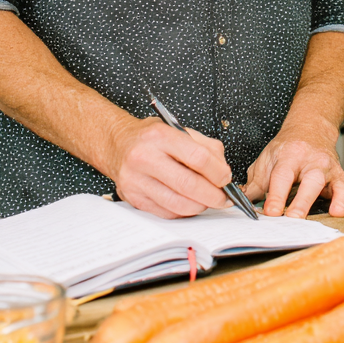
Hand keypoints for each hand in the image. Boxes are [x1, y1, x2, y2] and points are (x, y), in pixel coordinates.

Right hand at [110, 116, 233, 218]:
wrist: (117, 145)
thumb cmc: (152, 138)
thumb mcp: (179, 130)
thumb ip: (205, 147)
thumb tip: (223, 171)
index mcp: (160, 136)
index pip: (197, 157)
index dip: (217, 172)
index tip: (226, 178)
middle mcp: (144, 158)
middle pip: (188, 184)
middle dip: (212, 195)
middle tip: (223, 198)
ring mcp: (136, 180)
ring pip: (177, 204)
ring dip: (200, 206)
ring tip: (208, 201)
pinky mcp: (133, 198)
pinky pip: (166, 213)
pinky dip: (183, 212)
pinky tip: (190, 204)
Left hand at [246, 121, 343, 218]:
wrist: (310, 129)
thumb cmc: (287, 148)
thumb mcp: (267, 159)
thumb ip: (255, 183)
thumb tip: (241, 204)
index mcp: (290, 156)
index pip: (282, 176)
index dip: (276, 195)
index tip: (270, 213)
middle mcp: (312, 162)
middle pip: (310, 181)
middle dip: (303, 201)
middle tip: (295, 219)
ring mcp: (329, 169)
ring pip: (335, 183)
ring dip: (337, 199)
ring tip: (336, 213)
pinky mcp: (340, 176)